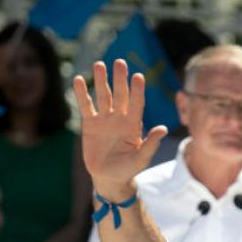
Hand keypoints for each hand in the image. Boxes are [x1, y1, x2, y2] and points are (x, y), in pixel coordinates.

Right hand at [73, 60, 167, 197]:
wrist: (109, 178)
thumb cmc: (128, 170)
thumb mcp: (141, 159)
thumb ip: (151, 144)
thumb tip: (163, 129)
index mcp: (134, 125)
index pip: (137, 103)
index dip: (137, 91)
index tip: (138, 76)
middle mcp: (120, 118)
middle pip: (120, 94)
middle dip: (120, 79)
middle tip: (120, 62)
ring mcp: (105, 119)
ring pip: (103, 95)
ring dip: (101, 80)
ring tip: (99, 64)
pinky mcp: (90, 124)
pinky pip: (86, 106)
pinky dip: (82, 93)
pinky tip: (78, 80)